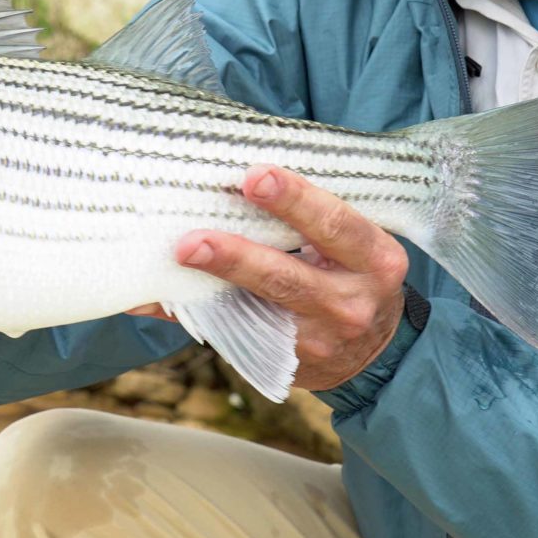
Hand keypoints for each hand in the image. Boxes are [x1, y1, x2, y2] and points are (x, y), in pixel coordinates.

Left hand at [128, 166, 408, 391]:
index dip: (296, 200)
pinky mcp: (289, 362)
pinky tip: (161, 296)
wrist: (375, 350)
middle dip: (239, 257)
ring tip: (180, 257)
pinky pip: (236, 333)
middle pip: (290, 277)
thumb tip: (236, 175)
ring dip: (215, 283)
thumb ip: (312, 219)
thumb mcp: (355, 247)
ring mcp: (321, 338)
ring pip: (259, 309)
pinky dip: (198, 312)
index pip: (337, 225)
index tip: (254, 176)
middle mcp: (353, 302)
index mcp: (376, 259)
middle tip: (194, 239)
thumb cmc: (353, 275)